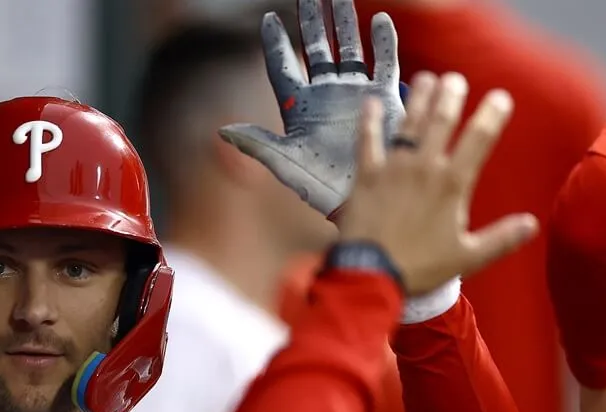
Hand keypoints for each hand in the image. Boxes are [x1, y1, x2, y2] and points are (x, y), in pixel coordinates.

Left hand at [219, 0, 403, 217]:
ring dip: (345, 23)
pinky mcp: (383, 98)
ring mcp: (354, 93)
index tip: (269, 19)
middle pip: (316, 49)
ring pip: (348, 49)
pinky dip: (383, 42)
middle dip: (313, 21)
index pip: (283, 67)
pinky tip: (378, 20)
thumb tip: (222, 130)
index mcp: (298, 108)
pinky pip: (384, 62)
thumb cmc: (319, 187)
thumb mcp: (285, 164)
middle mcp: (325, 95)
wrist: (361, 199)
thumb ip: (257, 144)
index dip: (276, 43)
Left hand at [339, 72, 537, 293]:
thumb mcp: (467, 257)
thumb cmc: (420, 267)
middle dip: (450, 95)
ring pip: (409, 124)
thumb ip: (501, 238)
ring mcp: (393, 168)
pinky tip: (371, 102)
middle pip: (441, 120)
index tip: (499, 97)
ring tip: (426, 79)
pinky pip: (367, 141)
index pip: (479, 138)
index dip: (491, 114)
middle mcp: (425, 167)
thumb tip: (531, 224)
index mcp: (453, 183)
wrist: (371, 274)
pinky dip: (370, 120)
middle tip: (454, 79)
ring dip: (418, 98)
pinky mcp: (365, 175)